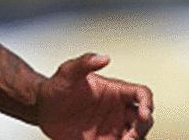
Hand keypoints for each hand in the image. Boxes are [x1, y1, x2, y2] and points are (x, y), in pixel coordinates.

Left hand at [37, 53, 153, 139]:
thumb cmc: (56, 87)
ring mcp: (112, 127)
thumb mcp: (68, 72)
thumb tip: (104, 57)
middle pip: (143, 119)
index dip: (147, 102)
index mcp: (115, 91)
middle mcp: (118, 109)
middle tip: (130, 136)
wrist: (42, 108)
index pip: (141, 94)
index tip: (144, 113)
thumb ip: (85, 62)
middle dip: (142, 127)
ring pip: (135, 135)